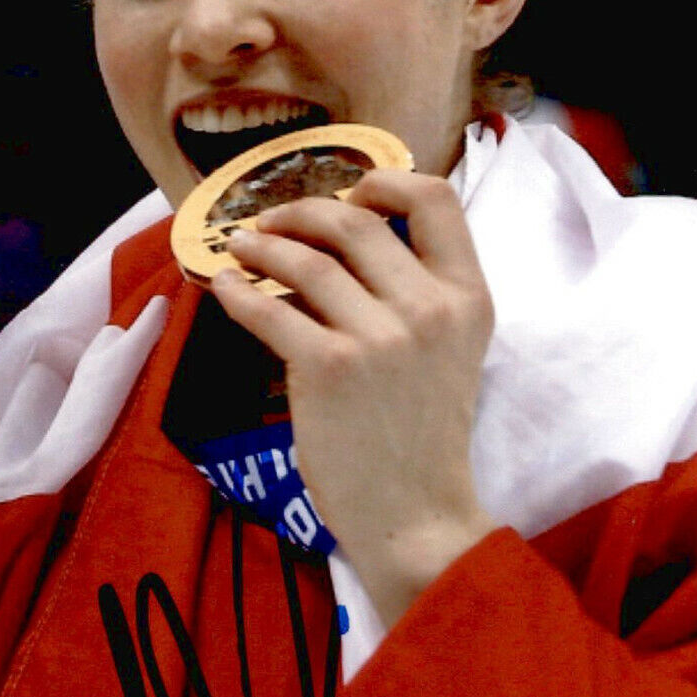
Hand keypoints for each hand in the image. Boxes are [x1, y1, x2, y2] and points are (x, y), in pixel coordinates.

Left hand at [211, 170, 496, 627]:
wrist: (415, 515)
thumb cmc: (424, 434)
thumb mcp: (451, 350)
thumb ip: (420, 292)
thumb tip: (347, 235)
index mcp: (469, 298)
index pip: (437, 199)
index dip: (386, 182)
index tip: (351, 194)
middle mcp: (430, 309)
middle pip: (355, 223)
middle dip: (302, 211)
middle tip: (271, 220)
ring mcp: (380, 339)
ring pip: (308, 261)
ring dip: (264, 246)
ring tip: (242, 247)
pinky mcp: (329, 370)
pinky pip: (270, 311)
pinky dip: (239, 293)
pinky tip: (227, 288)